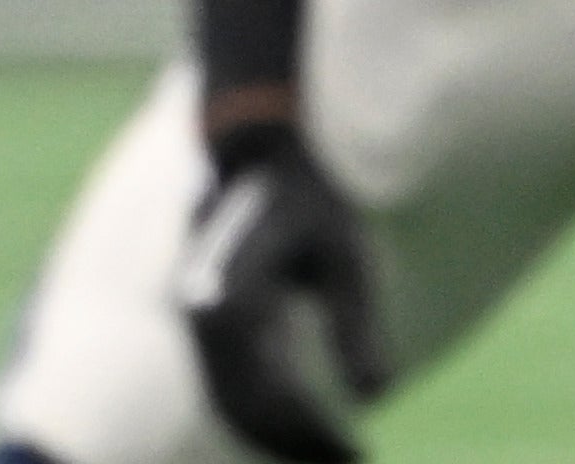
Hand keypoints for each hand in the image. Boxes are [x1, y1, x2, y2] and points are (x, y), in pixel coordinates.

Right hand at [176, 118, 385, 463]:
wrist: (261, 143)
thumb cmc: (311, 193)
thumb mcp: (346, 254)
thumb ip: (356, 324)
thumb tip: (374, 397)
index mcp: (233, 308)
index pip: (270, 399)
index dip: (311, 436)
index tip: (356, 453)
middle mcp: (205, 317)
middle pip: (244, 408)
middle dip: (292, 442)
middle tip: (347, 458)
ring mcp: (200, 313)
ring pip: (230, 396)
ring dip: (273, 429)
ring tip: (326, 448)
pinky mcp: (206, 308)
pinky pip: (228, 374)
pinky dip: (260, 404)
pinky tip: (301, 413)